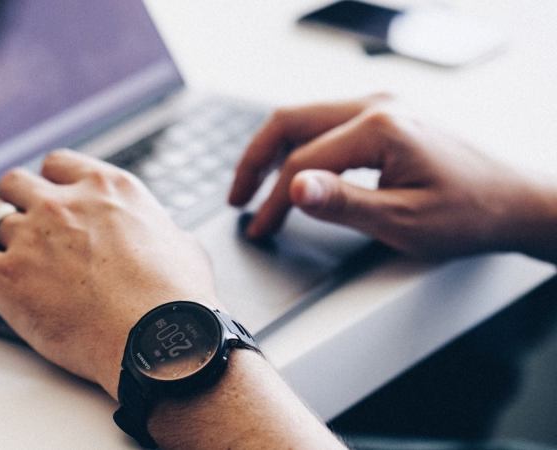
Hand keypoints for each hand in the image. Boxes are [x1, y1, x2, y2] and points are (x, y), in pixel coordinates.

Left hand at [0, 150, 217, 397]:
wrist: (160, 339)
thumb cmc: (178, 299)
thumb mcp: (182, 245)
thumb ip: (158, 230)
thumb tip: (160, 237)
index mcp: (108, 189)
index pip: (58, 163)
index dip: (49, 182)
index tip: (49, 196)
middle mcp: (65, 204)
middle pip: (15, 182)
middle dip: (15, 200)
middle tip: (20, 223)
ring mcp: (32, 237)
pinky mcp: (7, 276)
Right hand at [229, 94, 541, 258]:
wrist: (514, 200)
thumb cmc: (469, 213)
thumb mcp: (404, 220)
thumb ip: (344, 203)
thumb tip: (293, 187)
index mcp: (380, 126)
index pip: (304, 162)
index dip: (275, 201)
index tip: (261, 229)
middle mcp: (377, 105)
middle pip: (290, 121)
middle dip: (255, 161)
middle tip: (237, 199)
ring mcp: (381, 107)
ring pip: (304, 119)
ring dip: (274, 151)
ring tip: (254, 188)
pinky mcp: (385, 117)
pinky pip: (325, 124)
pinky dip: (299, 148)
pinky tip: (293, 173)